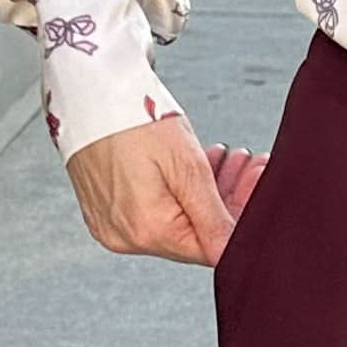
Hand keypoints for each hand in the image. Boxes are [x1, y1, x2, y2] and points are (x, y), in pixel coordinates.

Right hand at [63, 115, 265, 264]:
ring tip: (226, 158)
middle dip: (228, 200)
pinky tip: (197, 166)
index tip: (258, 184)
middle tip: (250, 166)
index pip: (211, 247)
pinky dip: (179, 193)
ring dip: (207, 193)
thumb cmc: (133, 118)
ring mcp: (112, 226)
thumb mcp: (186, 164)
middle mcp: (125, 237)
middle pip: (195, 233)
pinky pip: (154, 212)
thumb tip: (230, 254)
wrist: (88, 92)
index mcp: (146, 230)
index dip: (242, 218)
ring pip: (177, 221)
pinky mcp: (106, 212)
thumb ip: (212, 216)